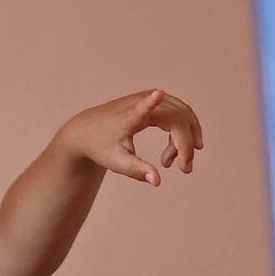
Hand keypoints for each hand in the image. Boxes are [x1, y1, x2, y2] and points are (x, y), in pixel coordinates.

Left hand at [56, 89, 203, 186]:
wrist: (86, 130)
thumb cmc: (100, 146)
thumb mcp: (115, 162)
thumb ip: (136, 170)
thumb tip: (157, 181)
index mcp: (127, 118)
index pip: (139, 108)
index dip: (149, 102)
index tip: (157, 94)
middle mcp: (139, 101)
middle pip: (177, 118)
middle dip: (186, 144)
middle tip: (184, 169)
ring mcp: (148, 95)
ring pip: (182, 114)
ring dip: (188, 137)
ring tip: (174, 161)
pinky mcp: (152, 96)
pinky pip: (179, 112)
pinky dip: (184, 129)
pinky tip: (176, 148)